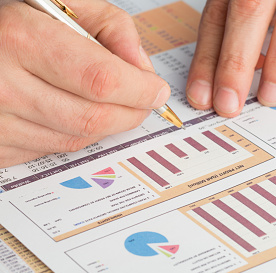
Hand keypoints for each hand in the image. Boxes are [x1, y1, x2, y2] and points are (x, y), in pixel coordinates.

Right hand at [0, 0, 170, 166]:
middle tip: (142, 101)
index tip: (155, 90)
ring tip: (106, 102)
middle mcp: (2, 85)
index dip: (139, 90)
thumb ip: (108, 24)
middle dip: (131, 112)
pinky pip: (51, 150)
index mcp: (20, 38)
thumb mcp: (57, 1)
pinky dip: (72, 133)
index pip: (101, 80)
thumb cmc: (8, 21)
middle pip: (93, 118)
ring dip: (104, 125)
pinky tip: (69, 110)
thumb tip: (141, 67)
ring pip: (75, 139)